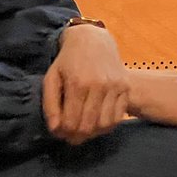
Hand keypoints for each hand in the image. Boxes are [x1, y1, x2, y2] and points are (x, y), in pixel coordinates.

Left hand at [42, 23, 130, 145]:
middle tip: (70, 136)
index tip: (59, 132)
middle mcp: (100, 85)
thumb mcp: (51, 79)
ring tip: (84, 130)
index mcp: (78, 83)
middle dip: (76, 136)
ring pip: (105, 124)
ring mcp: (116, 86)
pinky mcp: (126, 87)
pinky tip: (98, 122)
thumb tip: (55, 128)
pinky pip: (119, 116)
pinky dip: (108, 125)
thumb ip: (50, 105)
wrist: (93, 40)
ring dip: (93, 133)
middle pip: (88, 126)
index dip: (62, 133)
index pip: (71, 122)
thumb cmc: (68, 60)